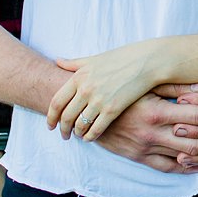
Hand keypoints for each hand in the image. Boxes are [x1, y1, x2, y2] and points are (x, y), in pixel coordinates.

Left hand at [48, 44, 162, 141]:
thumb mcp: (94, 59)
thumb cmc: (121, 58)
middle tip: (63, 135)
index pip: (56, 102)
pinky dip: (90, 136)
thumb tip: (57, 61)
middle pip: (66, 116)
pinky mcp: (113, 109)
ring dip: (77, 133)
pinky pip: (96, 129)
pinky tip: (90, 138)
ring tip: (78, 135)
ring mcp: (99, 100)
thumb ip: (74, 63)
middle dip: (62, 129)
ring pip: (80, 124)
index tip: (50, 125)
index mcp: (78, 77)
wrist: (147, 62)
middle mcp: (85, 89)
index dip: (51, 116)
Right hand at [85, 86, 197, 173]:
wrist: (81, 111)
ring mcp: (145, 148)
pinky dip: (187, 167)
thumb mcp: (143, 84)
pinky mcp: (138, 157)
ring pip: (185, 156)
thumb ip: (174, 86)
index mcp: (156, 112)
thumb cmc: (115, 90)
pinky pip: (166, 167)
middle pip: (196, 139)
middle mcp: (152, 133)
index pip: (196, 115)